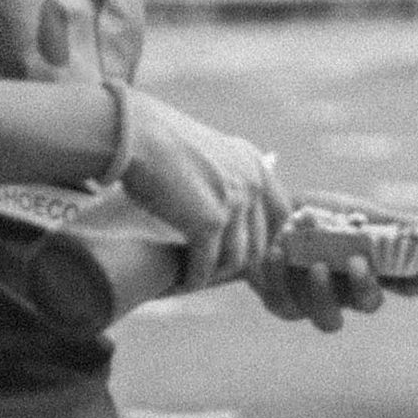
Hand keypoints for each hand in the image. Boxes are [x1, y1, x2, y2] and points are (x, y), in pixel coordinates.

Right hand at [119, 90, 283, 289]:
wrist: (137, 135)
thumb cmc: (159, 143)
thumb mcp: (209, 154)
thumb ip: (228, 179)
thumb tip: (229, 219)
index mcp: (255, 164)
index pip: (281, 213)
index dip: (268, 238)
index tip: (249, 252)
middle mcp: (253, 182)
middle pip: (261, 241)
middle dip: (239, 262)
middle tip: (216, 273)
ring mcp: (235, 203)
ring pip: (236, 258)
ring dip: (215, 274)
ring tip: (196, 278)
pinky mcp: (210, 222)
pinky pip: (207, 264)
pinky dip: (194, 278)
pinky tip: (182, 282)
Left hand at [248, 191, 417, 331]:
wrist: (260, 212)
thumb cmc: (314, 212)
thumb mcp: (353, 209)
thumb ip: (389, 222)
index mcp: (374, 267)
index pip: (408, 282)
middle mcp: (349, 291)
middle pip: (369, 303)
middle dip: (365, 286)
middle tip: (357, 262)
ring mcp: (316, 302)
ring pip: (329, 319)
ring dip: (323, 293)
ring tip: (315, 264)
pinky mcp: (283, 303)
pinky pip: (284, 301)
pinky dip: (281, 275)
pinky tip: (278, 250)